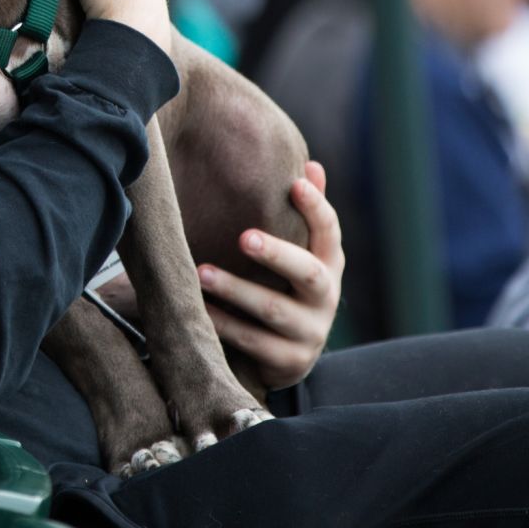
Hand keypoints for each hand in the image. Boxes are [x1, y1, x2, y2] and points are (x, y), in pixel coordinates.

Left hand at [197, 160, 343, 391]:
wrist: (289, 356)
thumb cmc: (288, 288)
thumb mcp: (303, 253)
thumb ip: (306, 213)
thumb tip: (311, 165)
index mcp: (330, 264)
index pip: (329, 231)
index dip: (316, 208)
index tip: (295, 184)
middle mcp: (326, 297)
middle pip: (307, 272)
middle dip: (276, 254)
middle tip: (244, 237)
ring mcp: (310, 332)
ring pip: (273, 310)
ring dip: (236, 290)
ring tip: (201, 273)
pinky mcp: (289, 361)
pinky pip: (252, 342)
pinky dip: (223, 324)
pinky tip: (198, 308)